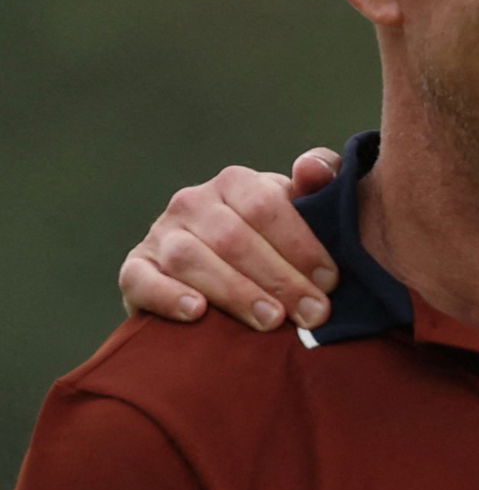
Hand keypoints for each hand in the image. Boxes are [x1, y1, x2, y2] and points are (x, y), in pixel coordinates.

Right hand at [118, 149, 343, 330]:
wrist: (221, 269)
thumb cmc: (273, 236)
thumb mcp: (302, 205)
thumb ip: (320, 180)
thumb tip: (310, 169)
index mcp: (235, 181)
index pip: (267, 206)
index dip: (301, 245)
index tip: (330, 281)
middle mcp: (192, 201)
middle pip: (234, 238)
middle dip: (279, 278)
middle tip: (312, 313)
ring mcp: (160, 234)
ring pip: (192, 259)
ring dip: (235, 292)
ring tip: (271, 320)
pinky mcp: (136, 269)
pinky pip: (142, 280)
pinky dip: (168, 296)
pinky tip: (198, 313)